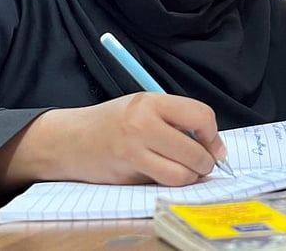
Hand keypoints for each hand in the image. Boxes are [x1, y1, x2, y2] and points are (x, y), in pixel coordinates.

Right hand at [0, 93, 226, 190]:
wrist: (71, 140)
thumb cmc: (113, 122)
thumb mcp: (143, 107)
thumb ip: (175, 119)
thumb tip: (212, 144)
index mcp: (150, 102)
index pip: (200, 115)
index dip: (213, 135)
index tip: (214, 145)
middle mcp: (142, 124)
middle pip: (195, 151)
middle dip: (206, 162)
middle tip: (204, 163)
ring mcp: (134, 151)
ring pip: (182, 174)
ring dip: (192, 176)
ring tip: (187, 171)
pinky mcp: (127, 173)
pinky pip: (163, 183)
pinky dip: (172, 183)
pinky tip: (167, 174)